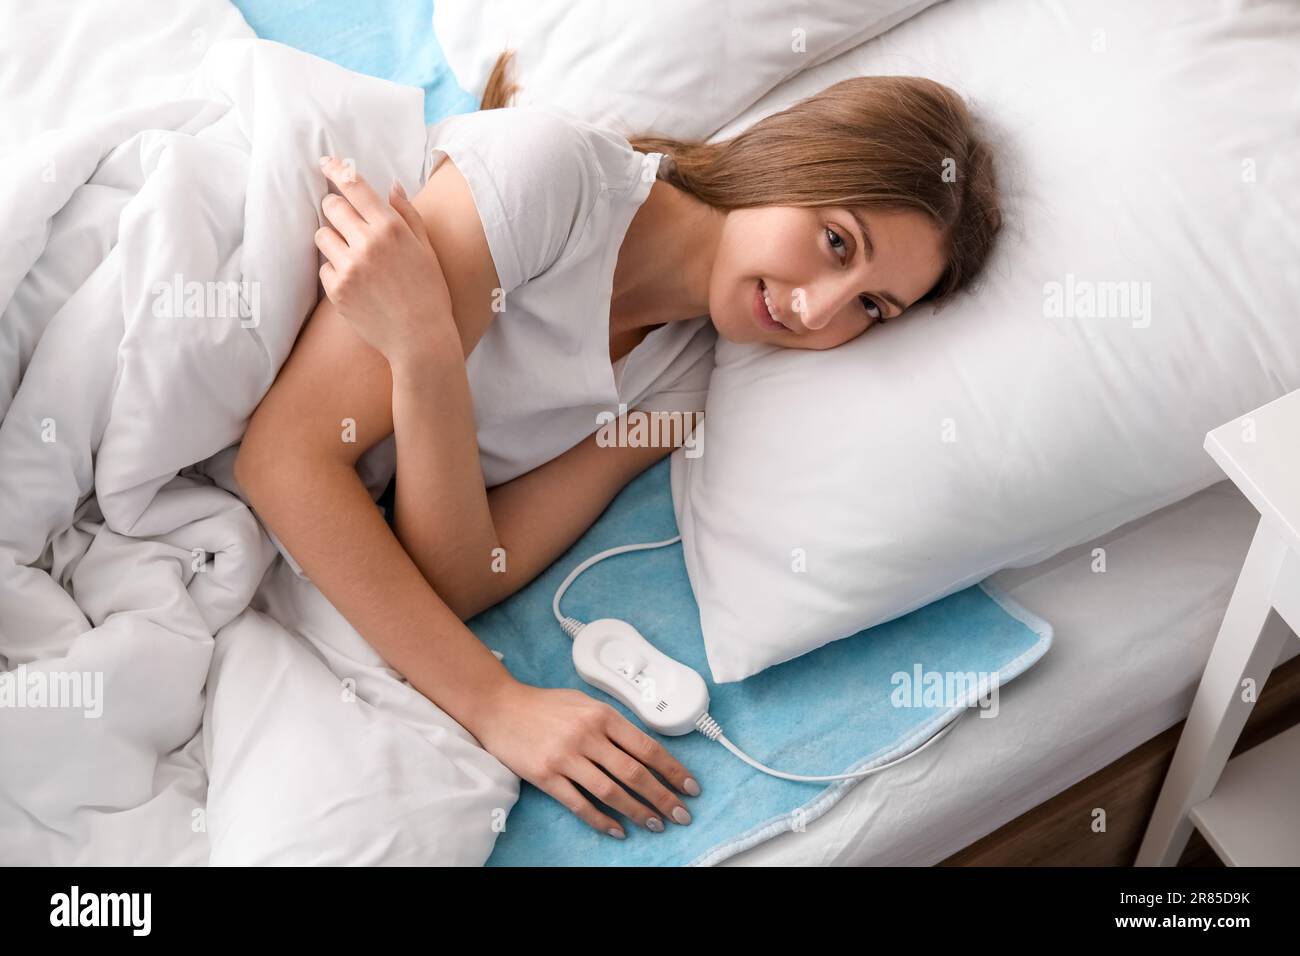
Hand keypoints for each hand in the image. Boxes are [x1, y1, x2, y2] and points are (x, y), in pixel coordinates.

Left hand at [315, 156, 456, 366]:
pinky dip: (335, 270)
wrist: (421, 339)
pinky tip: (356, 282)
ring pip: (322, 236)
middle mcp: (367, 244)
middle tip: (344, 217)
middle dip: (335, 206)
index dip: (337, 170)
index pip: (354, 187)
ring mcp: (349, 268)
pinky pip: (324, 268)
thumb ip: (407, 214)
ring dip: (332, 239)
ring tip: (352, 254)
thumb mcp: (426, 249)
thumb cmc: (429, 292)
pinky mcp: (337, 291)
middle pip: (332, 206)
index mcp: (391, 229)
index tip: (326, 163)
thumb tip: (391, 186)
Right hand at [471, 680, 699, 837]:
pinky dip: (602, 821)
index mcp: (602, 715)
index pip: (648, 747)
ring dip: (638, 811)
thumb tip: (644, 749)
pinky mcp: (546, 775)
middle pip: (635, 773)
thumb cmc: (544, 705)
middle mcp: (587, 735)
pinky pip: (580, 804)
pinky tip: (617, 829)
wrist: (499, 706)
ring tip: (655, 824)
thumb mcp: (584, 702)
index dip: (673, 770)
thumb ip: (612, 723)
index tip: (690, 787)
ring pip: (612, 792)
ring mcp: (566, 757)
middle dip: (663, 797)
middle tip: (681, 814)